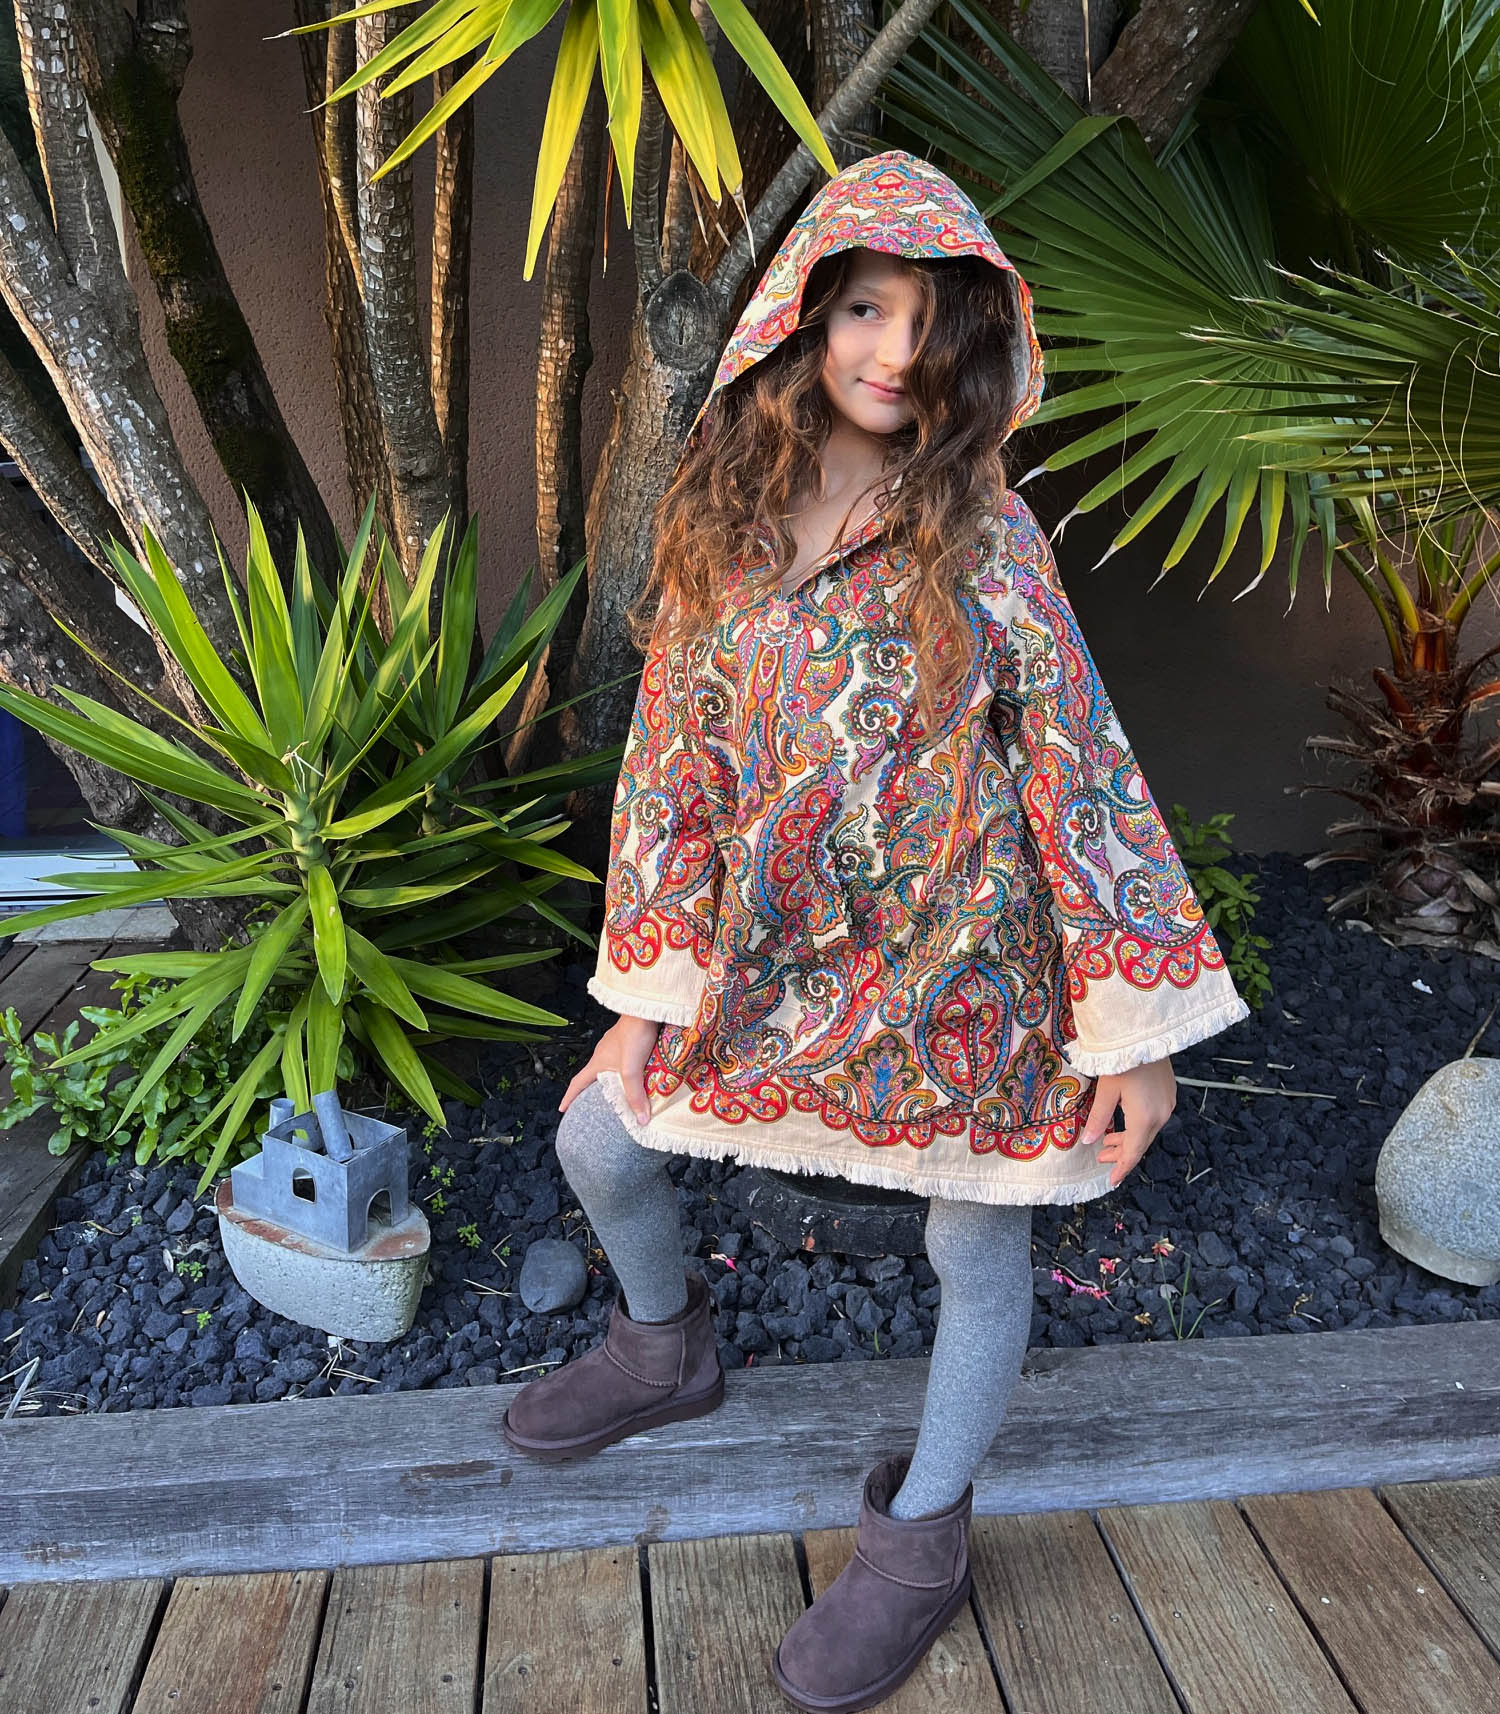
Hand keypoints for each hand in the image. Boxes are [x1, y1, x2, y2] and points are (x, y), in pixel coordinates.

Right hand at [559, 1014, 662, 1124]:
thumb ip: (635, 1094)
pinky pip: (626, 1060)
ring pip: (613, 1069)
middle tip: (600, 1106)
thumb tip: (641, 1119)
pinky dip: (630, 1071)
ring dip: (617, 1081)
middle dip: (596, 1092)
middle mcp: (604, 1054)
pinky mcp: (630, 1041)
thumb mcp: (631, 1069)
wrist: (647, 1011)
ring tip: (625, 1094)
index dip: (569, 1097)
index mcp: (597, 1062)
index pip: (577, 1082)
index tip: (563, 1108)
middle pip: (595, 1076)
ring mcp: (616, 1046)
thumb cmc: (633, 1034)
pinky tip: (643, 1076)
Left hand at [1079, 1057, 1176, 1187]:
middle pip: (1141, 1144)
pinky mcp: (1169, 1094)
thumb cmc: (1122, 1060)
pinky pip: (1153, 1119)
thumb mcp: (1105, 1090)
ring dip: (1128, 1139)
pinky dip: (1138, 1126)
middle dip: (1122, 1153)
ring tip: (1107, 1140)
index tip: (1112, 1180)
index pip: (1133, 1152)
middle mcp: (1161, 1115)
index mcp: (1144, 1118)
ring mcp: (1168, 1104)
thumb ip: (1098, 1118)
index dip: (1122, 1168)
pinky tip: (1123, 1123)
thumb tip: (1088, 1141)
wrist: (1147, 1035)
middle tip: (1102, 1157)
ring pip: (1147, 1131)